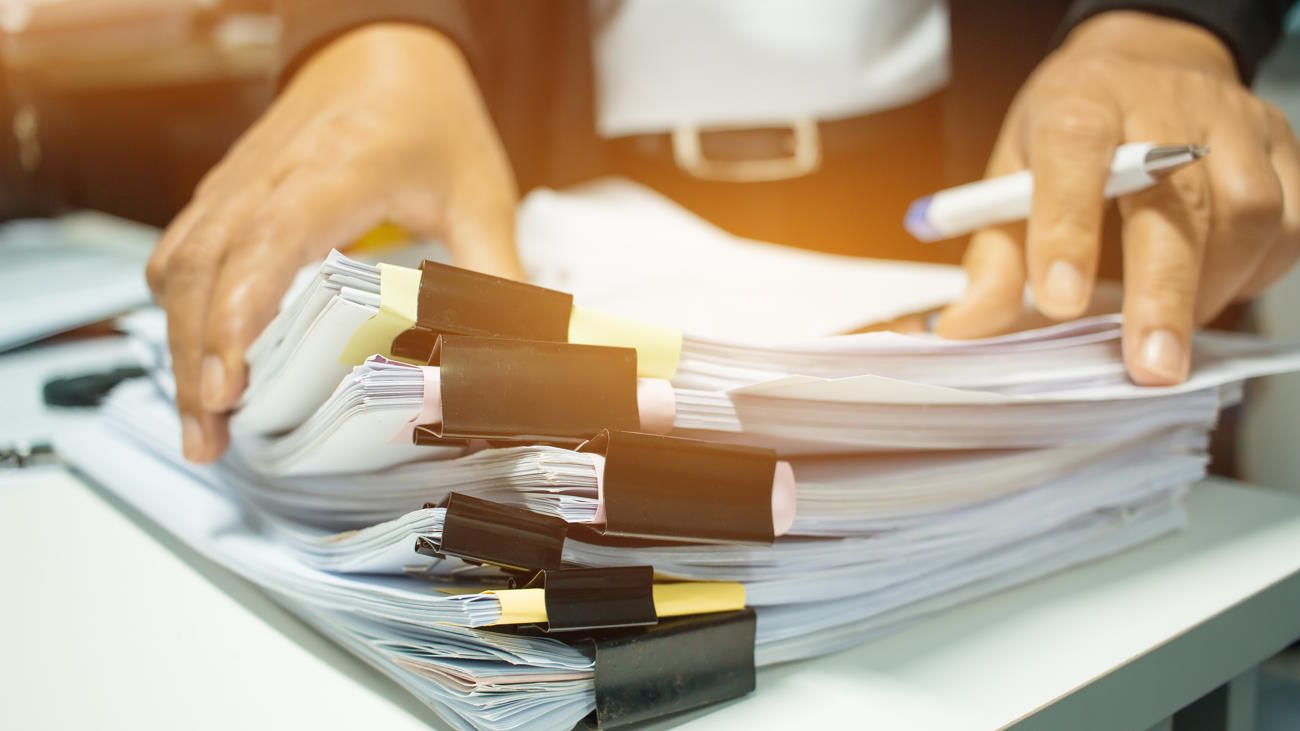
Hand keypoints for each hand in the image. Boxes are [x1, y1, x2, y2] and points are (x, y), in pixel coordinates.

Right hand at [147, 23, 520, 462]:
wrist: (384, 48)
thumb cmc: (428, 114)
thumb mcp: (479, 196)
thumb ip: (498, 276)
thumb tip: (520, 351)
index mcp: (333, 173)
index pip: (265, 249)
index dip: (237, 322)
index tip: (229, 387)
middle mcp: (270, 177)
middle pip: (204, 272)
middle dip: (196, 361)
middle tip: (211, 436)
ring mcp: (239, 183)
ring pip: (180, 265)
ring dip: (178, 343)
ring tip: (201, 419)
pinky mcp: (228, 194)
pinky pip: (181, 252)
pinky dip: (178, 309)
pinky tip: (196, 358)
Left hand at [936, 11, 1299, 384]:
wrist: (1142, 67)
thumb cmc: (1070, 133)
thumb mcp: (1010, 177)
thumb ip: (994, 256)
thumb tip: (966, 326)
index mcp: (1082, 104)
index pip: (1076, 155)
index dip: (1067, 228)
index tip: (1060, 300)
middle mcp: (1165, 105)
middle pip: (1176, 198)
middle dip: (1162, 291)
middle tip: (1148, 364)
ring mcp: (1233, 124)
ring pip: (1246, 212)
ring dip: (1209, 289)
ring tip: (1167, 336)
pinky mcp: (1281, 150)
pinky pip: (1286, 225)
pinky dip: (1252, 275)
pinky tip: (1212, 292)